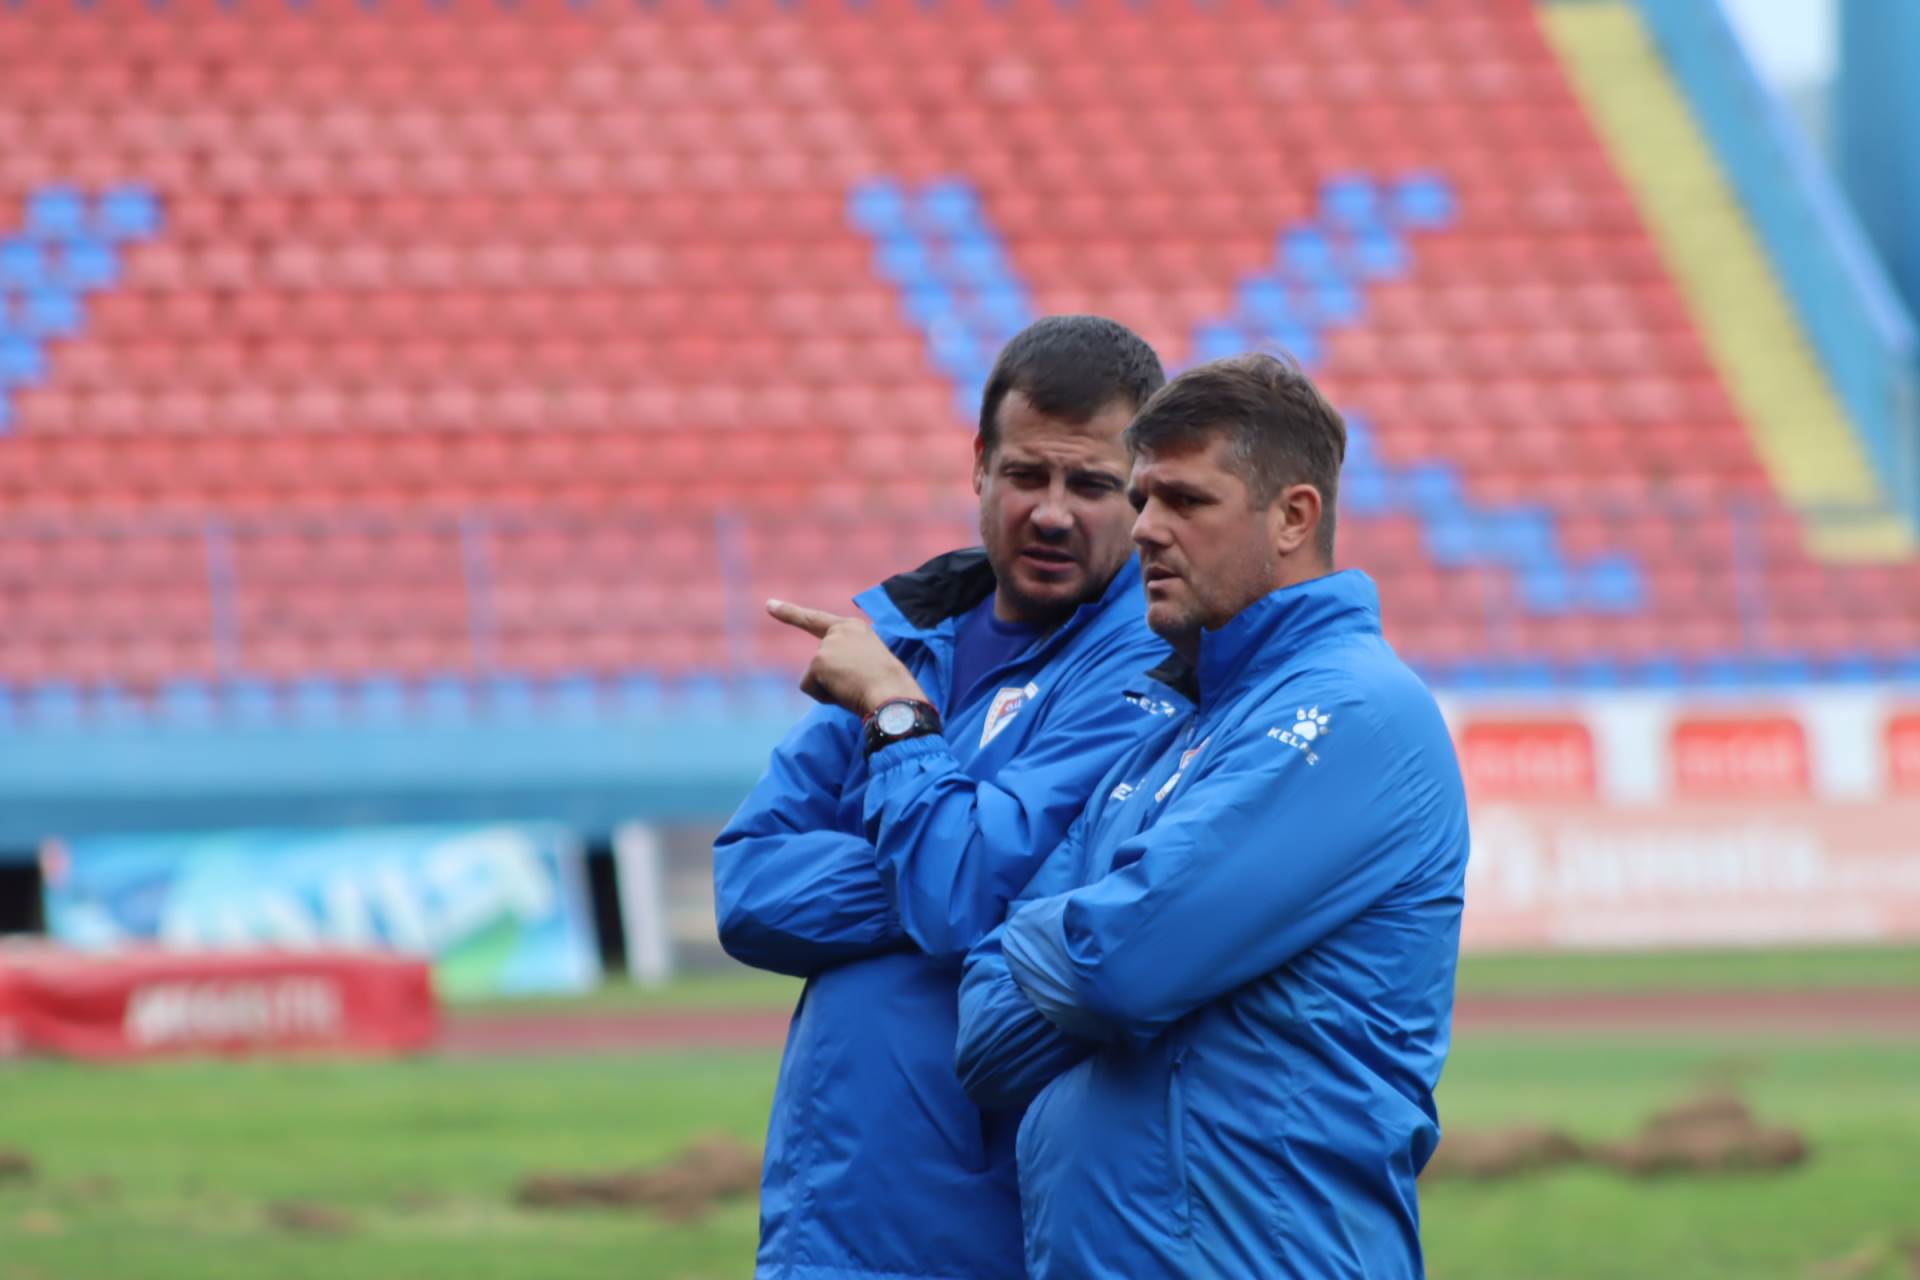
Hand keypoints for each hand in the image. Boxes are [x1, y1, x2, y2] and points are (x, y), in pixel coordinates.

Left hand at [768, 599, 929, 715]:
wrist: (893, 693)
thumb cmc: (887, 686)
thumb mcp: (868, 664)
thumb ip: (846, 661)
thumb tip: (824, 679)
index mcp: (854, 628)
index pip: (817, 620)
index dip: (790, 613)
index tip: (769, 605)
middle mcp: (839, 631)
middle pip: (819, 663)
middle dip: (826, 678)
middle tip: (856, 685)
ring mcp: (827, 645)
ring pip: (816, 678)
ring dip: (833, 690)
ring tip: (857, 687)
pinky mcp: (818, 662)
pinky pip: (811, 688)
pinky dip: (825, 697)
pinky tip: (845, 692)